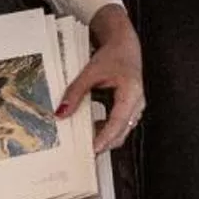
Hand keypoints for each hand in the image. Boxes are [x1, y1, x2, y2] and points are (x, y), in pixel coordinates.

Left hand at [58, 4, 144, 151]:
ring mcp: (136, 108)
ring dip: (104, 138)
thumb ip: (75, 93)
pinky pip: (120, 126)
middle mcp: (137, 103)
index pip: (118, 121)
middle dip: (104, 143)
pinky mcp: (130, 109)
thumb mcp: (90, 73)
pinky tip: (91, 130)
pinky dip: (106, 130)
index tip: (93, 150)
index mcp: (131, 92)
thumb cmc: (112, 56)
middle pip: (122, 132)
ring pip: (121, 131)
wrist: (124, 46)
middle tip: (84, 153)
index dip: (105, 137)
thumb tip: (61, 113)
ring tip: (85, 142)